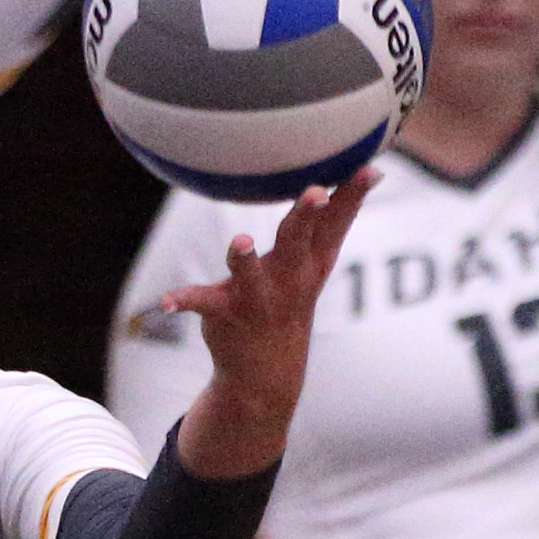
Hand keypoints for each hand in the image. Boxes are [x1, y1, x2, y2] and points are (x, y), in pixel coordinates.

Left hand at [155, 168, 375, 474]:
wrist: (267, 371)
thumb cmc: (295, 295)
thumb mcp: (320, 261)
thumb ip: (336, 218)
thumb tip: (372, 167)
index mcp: (312, 262)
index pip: (336, 224)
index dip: (351, 196)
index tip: (370, 170)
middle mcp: (288, 278)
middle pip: (298, 241)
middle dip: (305, 215)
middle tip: (315, 191)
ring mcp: (256, 297)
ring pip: (250, 274)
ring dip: (245, 259)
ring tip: (241, 242)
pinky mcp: (224, 311)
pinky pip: (201, 302)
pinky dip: (183, 300)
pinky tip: (166, 302)